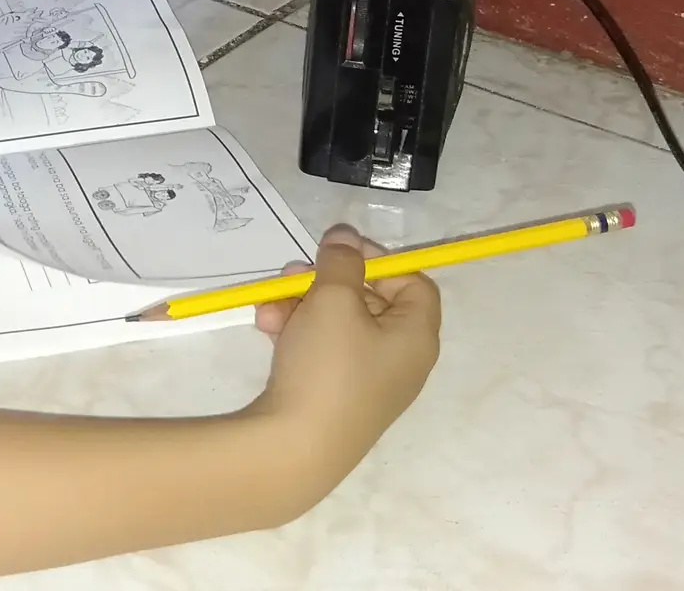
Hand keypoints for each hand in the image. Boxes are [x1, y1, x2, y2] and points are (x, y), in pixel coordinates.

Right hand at [253, 226, 441, 483]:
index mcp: (416, 336)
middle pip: (371, 300)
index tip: (339, 252)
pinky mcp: (336, 395)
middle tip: (294, 273)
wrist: (296, 447)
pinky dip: (298, 332)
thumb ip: (340, 261)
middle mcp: (400, 359)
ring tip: (270, 305)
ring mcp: (368, 381)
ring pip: (339, 323)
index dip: (378, 260)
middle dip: (326, 282)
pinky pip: (323, 349)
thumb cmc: (328, 367)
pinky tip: (267, 328)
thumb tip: (346, 235)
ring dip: (303, 304)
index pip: (413, 283)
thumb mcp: (333, 300)